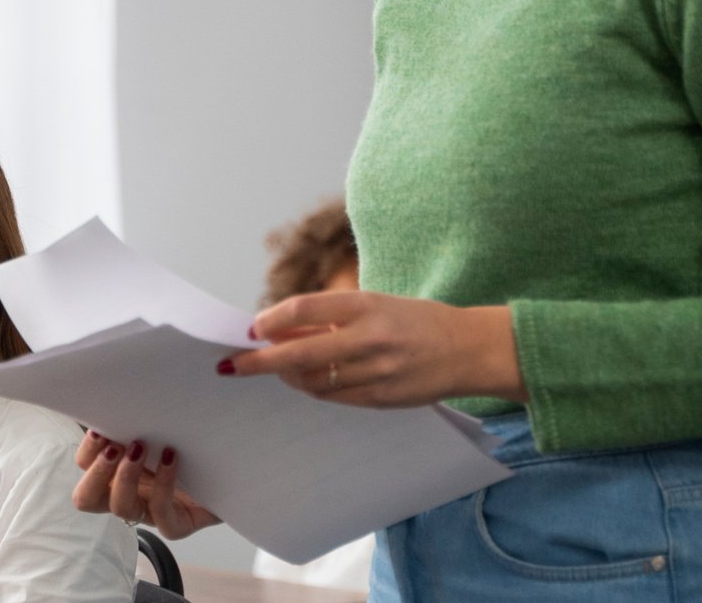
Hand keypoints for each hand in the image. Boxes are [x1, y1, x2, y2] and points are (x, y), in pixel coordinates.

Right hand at [68, 429, 220, 538]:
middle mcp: (128, 494)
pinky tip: (173, 458)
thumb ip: (144, 414)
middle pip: (86, 498)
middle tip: (115, 445)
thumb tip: (127, 384)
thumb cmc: (195, 445)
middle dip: (96, 471)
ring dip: (125, 477)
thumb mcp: (166, 425)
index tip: (101, 427)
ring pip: (120, 508)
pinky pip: (162, 515)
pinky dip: (164, 484)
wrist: (234, 471)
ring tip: (140, 448)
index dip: (87, 450)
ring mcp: (150, 514)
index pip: (84, 465)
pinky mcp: (176, 526)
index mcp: (117, 471)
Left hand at [222, 291, 522, 408]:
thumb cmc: (416, 320)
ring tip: (274, 370)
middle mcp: (370, 337)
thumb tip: (279, 330)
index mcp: (367, 305)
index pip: (304, 309)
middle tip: (231, 365)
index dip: (270, 320)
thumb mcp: (377, 304)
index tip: (251, 329)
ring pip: (312, 381)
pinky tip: (303, 382)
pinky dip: (313, 390)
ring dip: (286, 377)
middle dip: (259, 361)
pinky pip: (334, 398)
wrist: (469, 349)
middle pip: (299, 352)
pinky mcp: (382, 398)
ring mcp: (376, 371)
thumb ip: (332, 316)